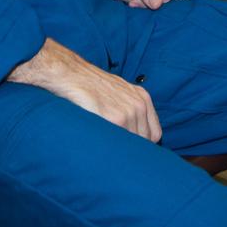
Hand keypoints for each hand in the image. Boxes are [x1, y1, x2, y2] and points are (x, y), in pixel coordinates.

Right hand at [9, 38, 160, 140]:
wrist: (72, 75)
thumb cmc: (92, 86)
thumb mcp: (120, 93)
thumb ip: (131, 110)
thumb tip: (137, 138)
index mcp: (143, 98)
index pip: (154, 134)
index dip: (142, 143)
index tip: (130, 148)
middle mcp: (138, 105)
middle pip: (144, 142)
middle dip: (131, 149)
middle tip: (115, 151)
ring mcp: (128, 113)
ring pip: (131, 145)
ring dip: (120, 150)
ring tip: (105, 148)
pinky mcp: (114, 119)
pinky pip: (119, 143)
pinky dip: (111, 148)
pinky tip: (101, 145)